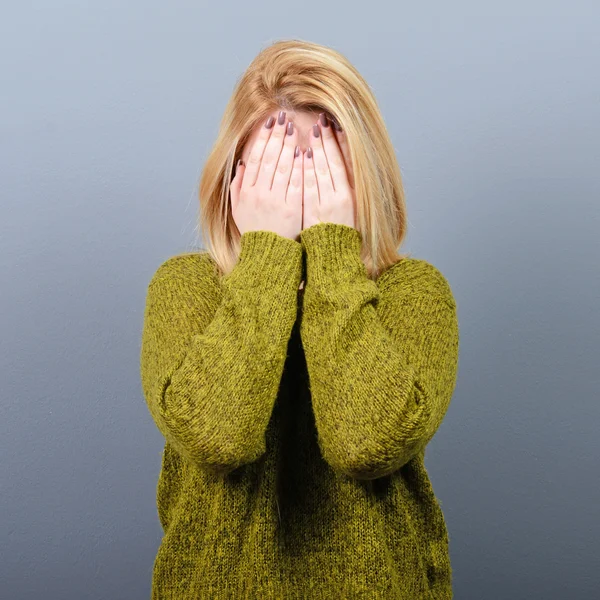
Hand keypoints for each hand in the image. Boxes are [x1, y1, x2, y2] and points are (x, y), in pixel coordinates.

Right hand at [230, 112, 302, 241]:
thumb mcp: (238, 210)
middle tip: (284, 117)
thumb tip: (242, 164)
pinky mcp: (292, 209)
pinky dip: (299, 167)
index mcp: (247, 192)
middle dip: (276, 136)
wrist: (268, 255)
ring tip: (294, 128)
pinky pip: (296, 183)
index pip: (255, 159)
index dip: (262, 139)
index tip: (269, 123)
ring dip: (288, 145)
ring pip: (282, 167)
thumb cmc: (255, 231)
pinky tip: (304, 152)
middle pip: (269, 158)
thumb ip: (237, 187)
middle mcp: (260, 194)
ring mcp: (276, 201)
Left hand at [302, 113, 355, 230]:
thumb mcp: (349, 209)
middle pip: (332, 163)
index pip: (344, 164)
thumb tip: (338, 162)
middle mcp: (339, 198)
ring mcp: (325, 205)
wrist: (333, 257)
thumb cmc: (340, 233)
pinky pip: (307, 187)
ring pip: (320, 172)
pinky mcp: (311, 212)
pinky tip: (302, 155)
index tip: (334, 126)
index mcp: (350, 196)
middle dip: (326, 140)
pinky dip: (305, 170)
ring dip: (316, 149)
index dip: (339, 144)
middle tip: (321, 120)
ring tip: (311, 130)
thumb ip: (344, 187)